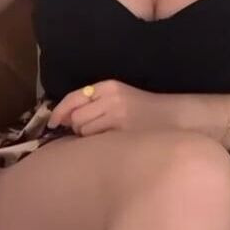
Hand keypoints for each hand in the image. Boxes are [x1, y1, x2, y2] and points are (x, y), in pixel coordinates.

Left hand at [47, 80, 167, 135]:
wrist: (176, 116)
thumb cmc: (146, 110)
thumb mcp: (120, 97)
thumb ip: (95, 103)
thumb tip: (62, 119)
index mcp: (109, 86)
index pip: (73, 98)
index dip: (59, 112)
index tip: (53, 123)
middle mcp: (111, 98)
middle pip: (76, 117)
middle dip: (78, 127)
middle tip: (95, 130)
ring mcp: (118, 114)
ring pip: (84, 131)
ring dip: (89, 137)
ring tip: (107, 135)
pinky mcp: (124, 131)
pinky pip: (98, 140)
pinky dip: (100, 143)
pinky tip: (113, 142)